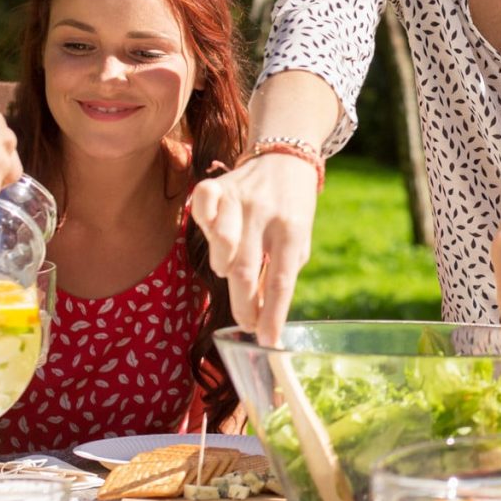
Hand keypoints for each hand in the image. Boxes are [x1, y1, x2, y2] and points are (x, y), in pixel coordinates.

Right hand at [188, 152, 322, 339]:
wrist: (285, 159)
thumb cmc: (291, 212)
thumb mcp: (297, 243)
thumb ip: (279, 274)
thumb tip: (261, 318)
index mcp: (292, 230)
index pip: (280, 281)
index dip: (271, 315)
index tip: (266, 341)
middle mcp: (266, 214)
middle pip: (246, 269)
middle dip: (243, 305)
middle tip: (247, 323)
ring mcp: (240, 198)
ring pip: (221, 243)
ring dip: (224, 268)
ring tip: (232, 274)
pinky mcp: (218, 185)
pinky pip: (202, 203)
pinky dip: (203, 221)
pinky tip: (212, 232)